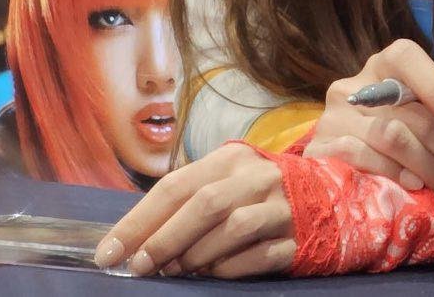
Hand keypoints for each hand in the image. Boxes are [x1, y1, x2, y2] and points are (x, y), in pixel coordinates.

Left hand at [92, 142, 294, 278]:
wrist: (324, 196)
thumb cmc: (254, 193)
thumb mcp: (222, 182)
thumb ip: (185, 202)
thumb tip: (134, 239)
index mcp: (230, 159)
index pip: (176, 185)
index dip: (138, 220)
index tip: (109, 252)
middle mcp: (257, 177)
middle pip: (204, 203)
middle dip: (165, 238)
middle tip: (140, 267)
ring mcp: (279, 207)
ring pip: (232, 229)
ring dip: (195, 255)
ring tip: (174, 272)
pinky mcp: (296, 238)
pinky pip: (258, 257)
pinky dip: (229, 268)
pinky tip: (212, 274)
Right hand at [306, 38, 433, 203]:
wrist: (351, 169)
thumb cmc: (410, 133)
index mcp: (385, 66)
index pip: (406, 57)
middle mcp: (355, 86)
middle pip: (409, 112)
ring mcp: (333, 117)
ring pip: (391, 137)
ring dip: (433, 169)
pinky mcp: (319, 150)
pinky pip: (360, 158)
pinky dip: (393, 173)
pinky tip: (415, 187)